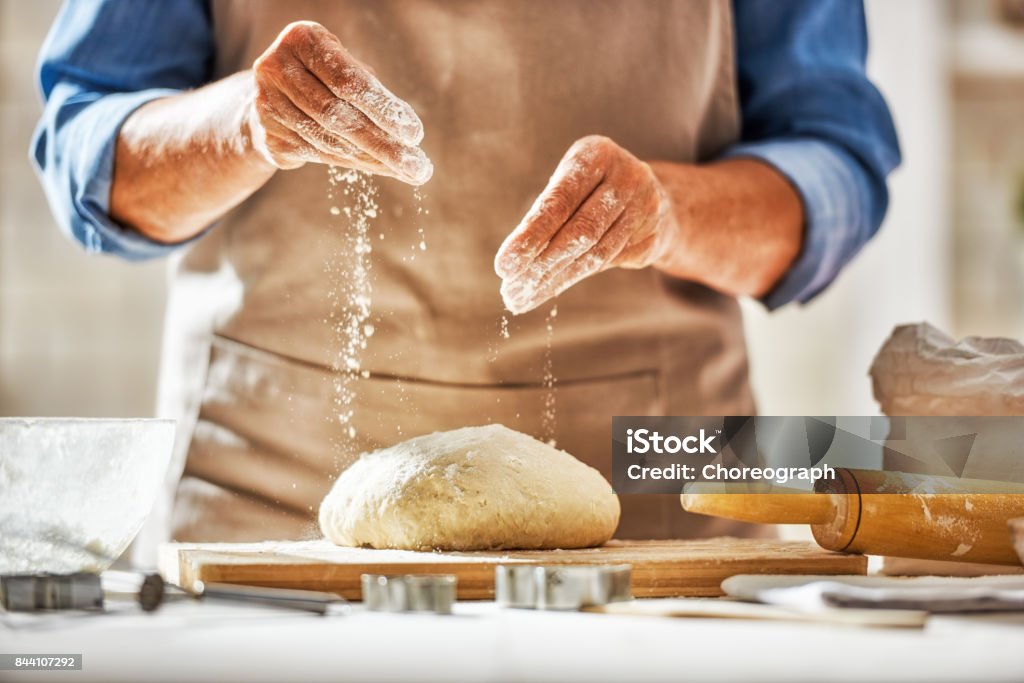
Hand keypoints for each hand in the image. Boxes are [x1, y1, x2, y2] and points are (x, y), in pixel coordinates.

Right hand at [247, 21, 431, 183]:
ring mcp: (266, 104)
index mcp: (301, 40)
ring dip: (373, 159)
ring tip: (406, 170)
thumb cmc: (323, 77)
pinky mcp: (267, 135)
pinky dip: (354, 164)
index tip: (416, 134)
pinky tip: (380, 168)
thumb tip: (408, 134)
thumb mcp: (346, 68)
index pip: (347, 80)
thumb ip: (372, 92)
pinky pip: (318, 155)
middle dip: (384, 145)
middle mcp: (276, 68)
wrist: (272, 96)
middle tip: (418, 167)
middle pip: (337, 115)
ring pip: (328, 140)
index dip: (383, 109)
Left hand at [494, 136, 675, 313]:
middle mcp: (627, 176)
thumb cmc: (591, 190)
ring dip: (554, 279)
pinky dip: (572, 279)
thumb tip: (512, 264)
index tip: (503, 266)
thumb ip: (546, 215)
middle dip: (540, 264)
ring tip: (522, 298)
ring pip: (594, 254)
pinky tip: (547, 290)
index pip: (560, 201)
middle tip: (511, 291)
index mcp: (598, 154)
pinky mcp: (653, 237)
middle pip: (580, 231)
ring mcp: (646, 207)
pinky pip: (608, 263)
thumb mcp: (569, 186)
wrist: (652, 199)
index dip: (530, 236)